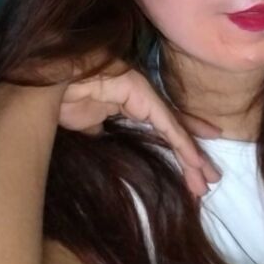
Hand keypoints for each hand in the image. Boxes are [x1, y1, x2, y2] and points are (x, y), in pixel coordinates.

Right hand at [57, 58, 220, 196]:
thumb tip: (104, 142)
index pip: (162, 128)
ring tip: (210, 178)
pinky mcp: (145, 96)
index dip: (181, 145)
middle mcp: (143, 99)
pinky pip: (168, 126)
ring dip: (193, 157)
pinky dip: (183, 145)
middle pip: (174, 131)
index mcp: (130, 104)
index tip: (197, 164)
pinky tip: (196, 162)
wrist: (52, 83)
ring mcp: (146, 95)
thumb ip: (101, 132)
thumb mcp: (87, 126)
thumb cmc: (64, 99)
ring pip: (176, 131)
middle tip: (210, 179)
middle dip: (193, 157)